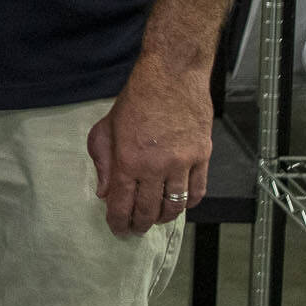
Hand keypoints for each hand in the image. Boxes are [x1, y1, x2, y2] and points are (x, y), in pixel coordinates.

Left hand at [87, 56, 211, 236]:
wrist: (171, 76)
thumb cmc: (135, 100)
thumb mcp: (106, 128)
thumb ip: (103, 163)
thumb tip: (104, 193)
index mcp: (128, 160)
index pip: (122, 204)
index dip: (119, 222)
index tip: (117, 229)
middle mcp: (156, 166)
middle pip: (148, 210)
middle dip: (139, 224)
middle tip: (135, 229)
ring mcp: (182, 163)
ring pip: (174, 205)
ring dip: (163, 217)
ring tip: (156, 218)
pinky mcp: (202, 156)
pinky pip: (198, 191)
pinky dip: (188, 203)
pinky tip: (179, 203)